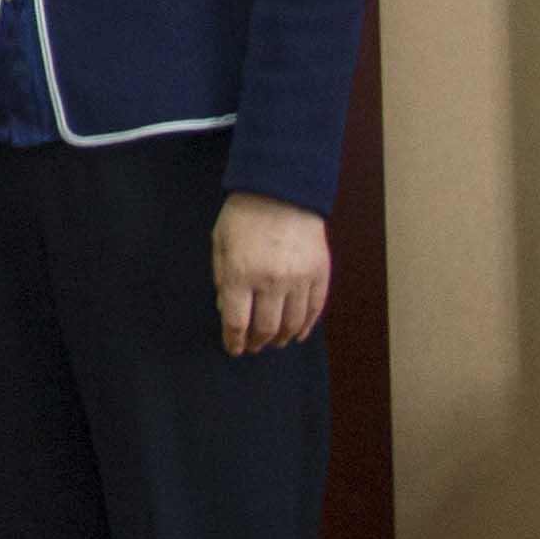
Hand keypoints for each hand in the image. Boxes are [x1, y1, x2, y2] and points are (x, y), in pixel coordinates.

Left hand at [214, 195, 330, 354]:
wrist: (282, 190)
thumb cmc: (243, 215)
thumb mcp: (219, 243)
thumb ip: (221, 278)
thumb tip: (226, 309)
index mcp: (240, 274)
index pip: (236, 322)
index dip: (234, 341)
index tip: (233, 349)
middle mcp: (271, 281)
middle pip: (266, 328)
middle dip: (257, 342)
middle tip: (253, 347)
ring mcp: (299, 279)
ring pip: (293, 323)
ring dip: (282, 338)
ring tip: (274, 342)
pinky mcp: (320, 273)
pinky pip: (315, 309)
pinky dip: (307, 326)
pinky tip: (298, 334)